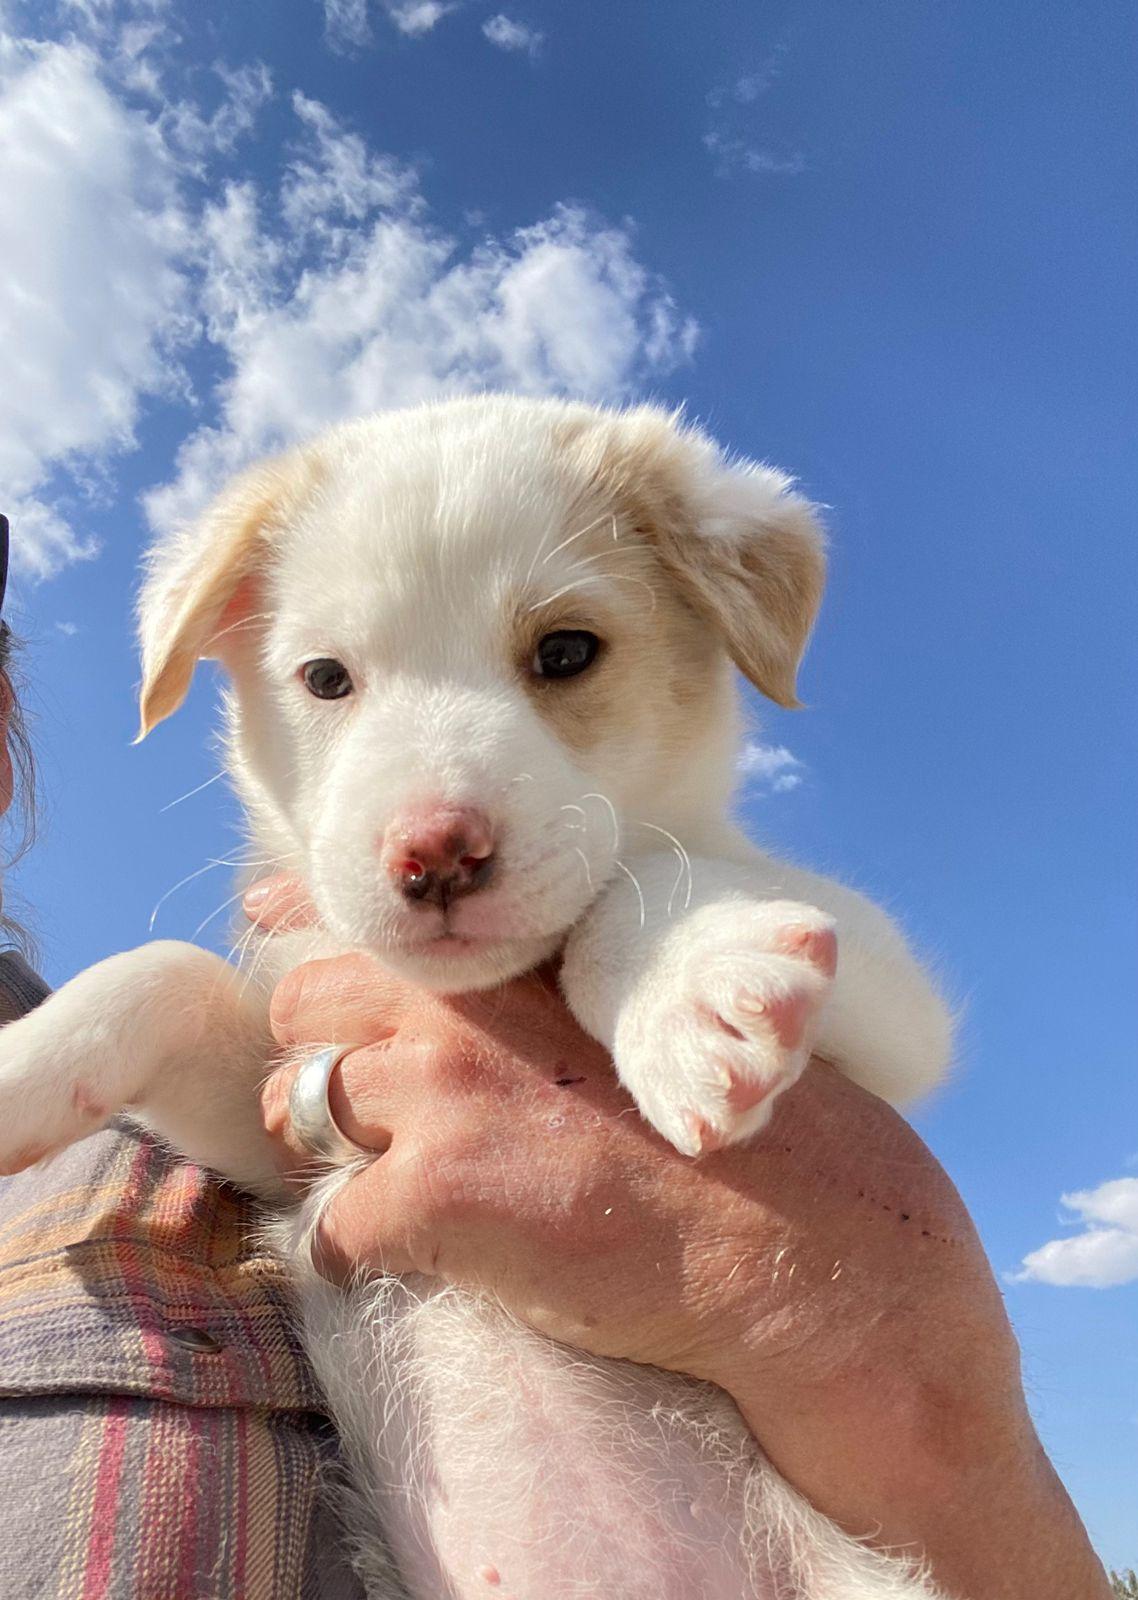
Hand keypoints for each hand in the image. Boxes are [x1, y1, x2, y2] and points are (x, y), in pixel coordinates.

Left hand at [250, 875, 1109, 1599]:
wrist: (794, 1235)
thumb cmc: (724, 1132)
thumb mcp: (630, 1018)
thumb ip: (536, 993)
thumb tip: (453, 999)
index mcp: (511, 957)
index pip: (354, 911)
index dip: (299, 928)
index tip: (275, 934)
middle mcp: (457, 1007)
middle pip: (297, 1005)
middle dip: (307, 1055)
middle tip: (355, 1109)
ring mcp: (436, 1097)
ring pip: (295, 1108)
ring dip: (326, 1150)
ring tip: (391, 1184)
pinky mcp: (431, 1198)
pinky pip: (328, 1230)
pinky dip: (355, 1253)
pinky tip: (415, 1261)